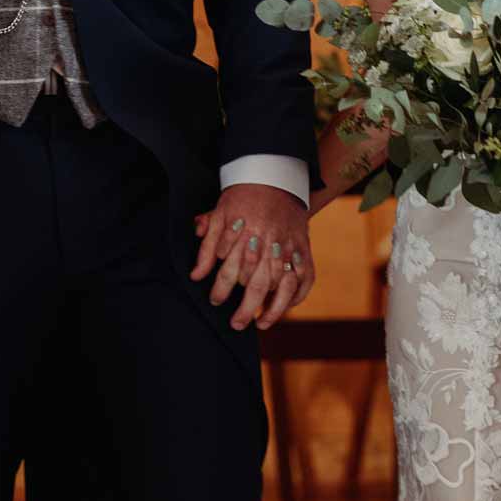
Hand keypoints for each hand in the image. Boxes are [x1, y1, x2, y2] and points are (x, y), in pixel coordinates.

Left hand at [190, 183, 314, 330]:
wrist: (275, 176)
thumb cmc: (242, 198)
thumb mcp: (219, 215)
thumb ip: (207, 245)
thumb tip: (195, 275)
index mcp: (246, 233)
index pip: (231, 270)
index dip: (221, 289)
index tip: (214, 301)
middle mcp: (270, 243)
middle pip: (257, 285)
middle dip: (245, 309)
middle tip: (236, 324)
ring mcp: (290, 247)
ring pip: (284, 286)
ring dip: (273, 310)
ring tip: (261, 324)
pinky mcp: (304, 248)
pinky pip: (305, 279)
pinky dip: (297, 296)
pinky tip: (284, 308)